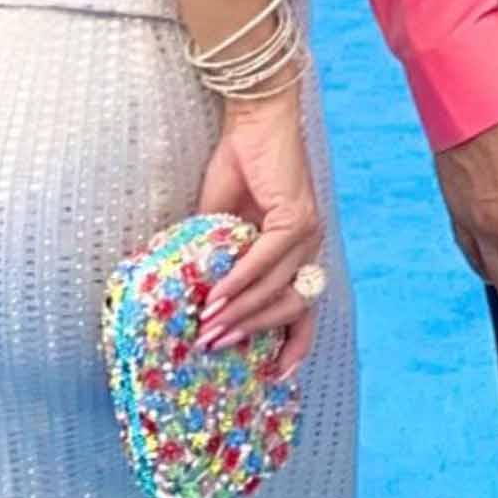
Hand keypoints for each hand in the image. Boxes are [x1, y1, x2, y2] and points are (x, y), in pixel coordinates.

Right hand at [193, 85, 323, 378]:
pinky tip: (216, 296)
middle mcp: (310, 250)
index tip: (276, 376)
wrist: (252, 121)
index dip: (293, 345)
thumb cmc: (239, 167)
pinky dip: (240, 281)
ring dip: (241, 312)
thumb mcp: (219, 225)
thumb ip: (215, 259)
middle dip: (251, 333)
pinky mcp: (298, 218)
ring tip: (207, 328)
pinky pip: (266, 261)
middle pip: (292, 310)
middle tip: (214, 348)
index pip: (304, 312)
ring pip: (278, 290)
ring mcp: (308, 235)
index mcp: (297, 255)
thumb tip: (188, 294)